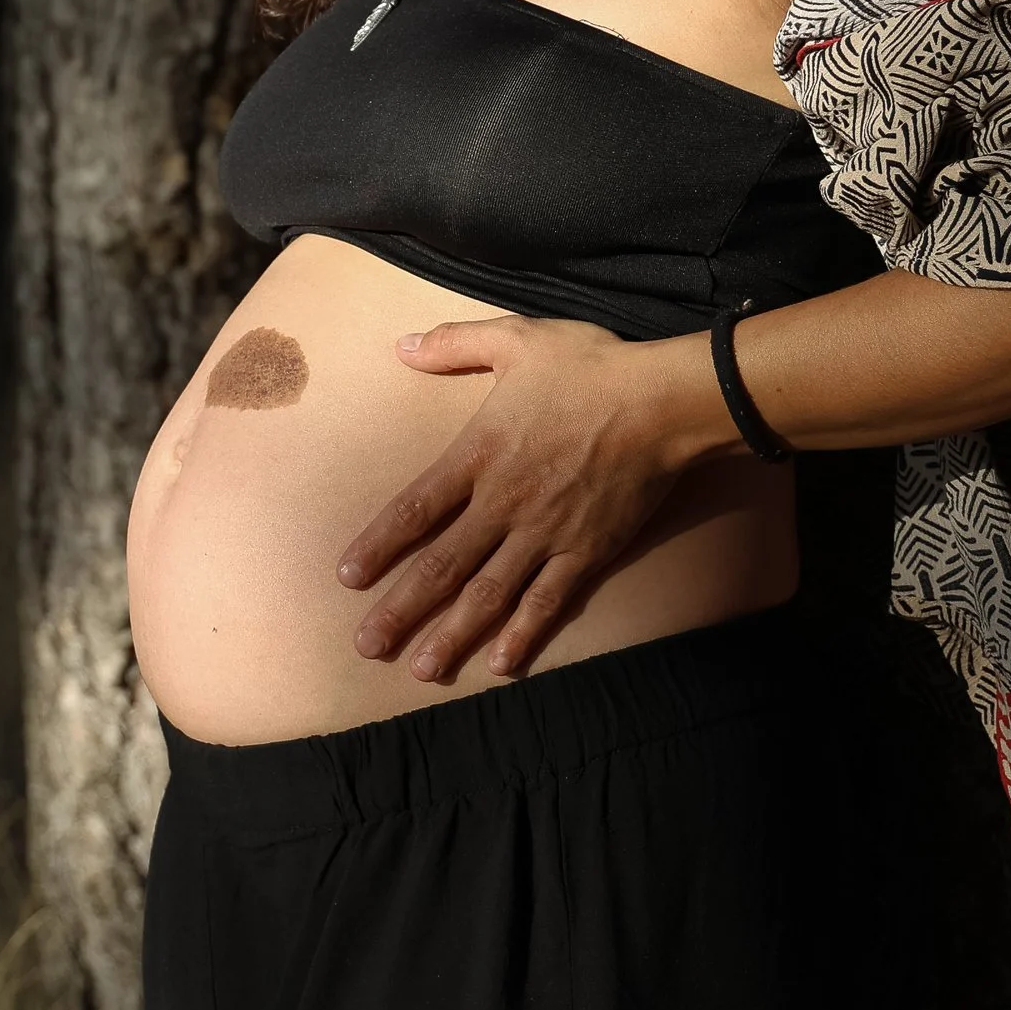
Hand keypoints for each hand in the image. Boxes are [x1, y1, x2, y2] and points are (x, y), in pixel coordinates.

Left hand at [335, 314, 716, 685]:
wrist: (662, 403)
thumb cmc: (589, 367)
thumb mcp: (516, 338)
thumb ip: (454, 343)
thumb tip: (400, 346)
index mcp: (479, 454)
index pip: (415, 509)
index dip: (379, 545)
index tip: (348, 578)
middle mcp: (504, 502)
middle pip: (442, 565)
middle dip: (402, 609)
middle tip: (366, 646)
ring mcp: (545, 533)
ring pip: (488, 594)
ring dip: (452, 634)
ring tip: (421, 671)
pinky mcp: (586, 552)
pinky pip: (547, 601)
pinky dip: (523, 634)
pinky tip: (500, 664)